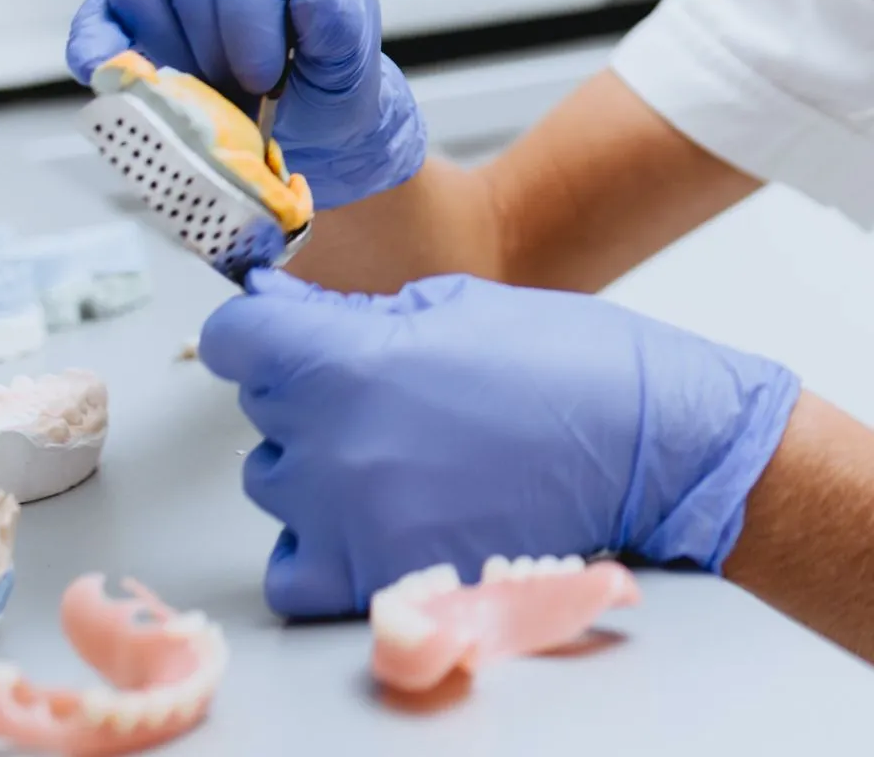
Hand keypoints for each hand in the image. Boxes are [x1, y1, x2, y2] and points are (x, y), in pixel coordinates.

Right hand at [66, 0, 425, 209]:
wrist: (301, 117)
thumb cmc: (327, 77)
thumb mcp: (350, 60)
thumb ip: (338, 25)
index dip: (252, 5)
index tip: (265, 75)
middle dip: (214, 44)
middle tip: (242, 92)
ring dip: (174, 56)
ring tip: (213, 92)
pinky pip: (97, 17)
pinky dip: (106, 55)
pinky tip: (126, 83)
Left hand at [199, 269, 799, 617]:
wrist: (652, 447)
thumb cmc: (562, 360)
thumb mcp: (444, 305)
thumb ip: (347, 316)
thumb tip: (281, 311)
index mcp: (346, 360)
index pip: (235, 337)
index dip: (256, 327)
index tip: (276, 330)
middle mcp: (334, 444)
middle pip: (259, 406)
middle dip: (301, 389)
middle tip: (368, 388)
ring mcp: (353, 522)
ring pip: (272, 482)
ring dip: (312, 462)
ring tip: (386, 451)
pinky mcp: (382, 581)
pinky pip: (291, 572)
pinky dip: (314, 546)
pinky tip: (362, 516)